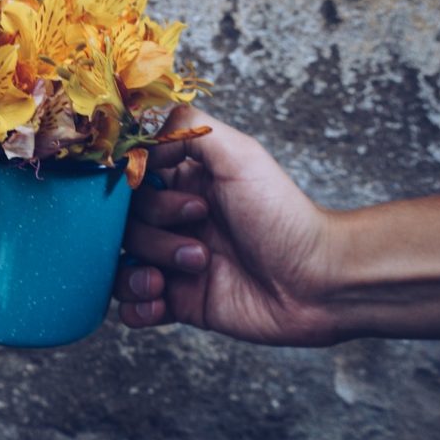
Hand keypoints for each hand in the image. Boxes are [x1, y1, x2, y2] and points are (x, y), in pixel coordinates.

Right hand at [113, 106, 339, 345]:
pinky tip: (161, 302)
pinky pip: (133, 309)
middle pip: (122, 227)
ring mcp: (173, 264)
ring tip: (186, 273)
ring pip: (122, 266)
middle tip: (200, 242)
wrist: (318, 282)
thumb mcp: (240, 155)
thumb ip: (187, 129)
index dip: (136, 192)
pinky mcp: (180, 303)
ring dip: (141, 273)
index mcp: (183, 184)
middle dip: (153, 235)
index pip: (129, 184)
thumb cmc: (284, 216)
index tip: (167, 196)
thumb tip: (141, 144)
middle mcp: (174, 222)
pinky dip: (137, 308)